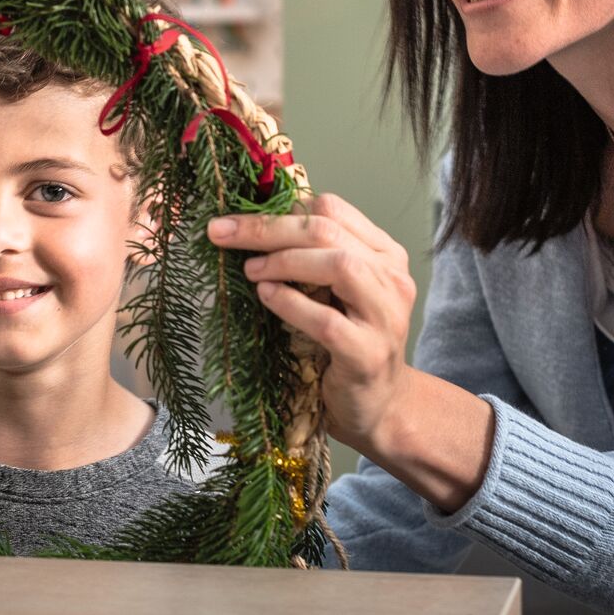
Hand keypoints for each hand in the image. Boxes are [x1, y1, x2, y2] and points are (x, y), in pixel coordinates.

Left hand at [207, 193, 416, 453]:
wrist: (379, 405)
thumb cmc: (346, 343)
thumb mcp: (336, 291)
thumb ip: (312, 257)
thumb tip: (253, 225)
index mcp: (384, 254)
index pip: (332, 209)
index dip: (280, 208)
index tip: (235, 217)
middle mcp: (392, 278)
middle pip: (327, 231)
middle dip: (267, 228)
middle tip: (221, 233)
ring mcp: (385, 316)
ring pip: (338, 265)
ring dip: (284, 261)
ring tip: (249, 270)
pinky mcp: (368, 354)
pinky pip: (326, 320)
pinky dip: (290, 304)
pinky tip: (265, 297)